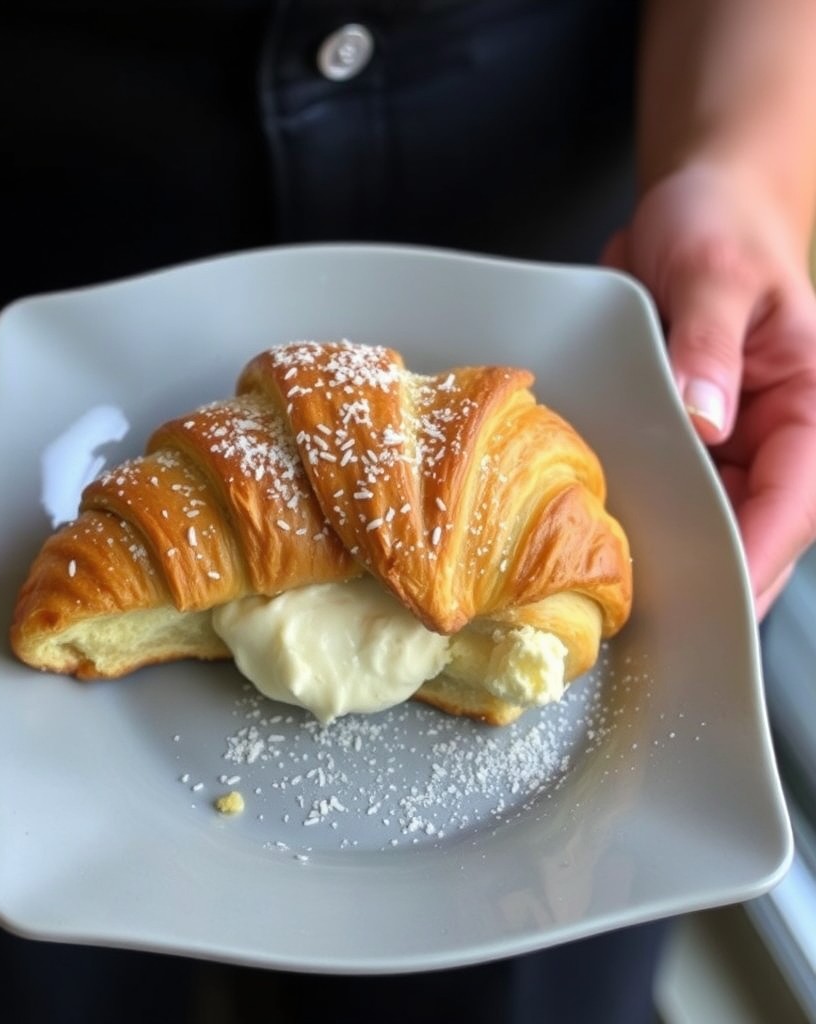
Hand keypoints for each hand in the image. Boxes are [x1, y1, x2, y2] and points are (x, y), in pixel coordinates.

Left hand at [604, 162, 815, 617]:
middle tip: (658, 620)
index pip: (797, 497)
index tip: (724, 601)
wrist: (695, 204)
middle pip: (755, 524)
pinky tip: (609, 541)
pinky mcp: (688, 436)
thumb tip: (707, 419)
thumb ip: (708, 346)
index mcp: (811, 403)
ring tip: (625, 597)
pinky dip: (649, 514)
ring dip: (677, 551)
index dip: (761, 554)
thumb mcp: (716, 274)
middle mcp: (776, 432)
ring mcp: (731, 440)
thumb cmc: (721, 226)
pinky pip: (674, 488)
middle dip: (715, 571)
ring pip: (712, 516)